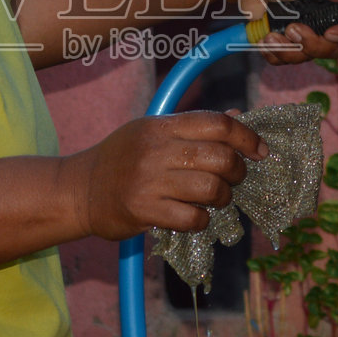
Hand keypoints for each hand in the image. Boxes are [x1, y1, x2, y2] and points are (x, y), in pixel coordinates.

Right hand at [61, 112, 267, 240]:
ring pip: (210, 188)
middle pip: (220, 157)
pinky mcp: (143, 210)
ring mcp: (149, 180)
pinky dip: (201, 220)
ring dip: (222, 198)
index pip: (217, 123)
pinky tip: (193, 217)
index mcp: (161, 125)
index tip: (260, 151)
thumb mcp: (152, 132)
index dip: (247, 137)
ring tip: (215, 199)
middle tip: (233, 180)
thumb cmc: (120, 159)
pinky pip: (192, 218)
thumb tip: (237, 116)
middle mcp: (156, 149)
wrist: (78, 190)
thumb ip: (193, 127)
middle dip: (237, 172)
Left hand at [236, 0, 337, 64]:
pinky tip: (263, 38)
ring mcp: (301, 28)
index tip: (332, 32)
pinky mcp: (280, 38)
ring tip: (270, 34)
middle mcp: (321, 15)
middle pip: (335, 47)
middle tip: (294, 29)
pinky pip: (284, 58)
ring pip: (309, 56)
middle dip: (316, 45)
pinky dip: (274, 53)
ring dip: (291, 50)